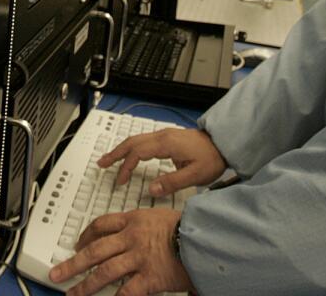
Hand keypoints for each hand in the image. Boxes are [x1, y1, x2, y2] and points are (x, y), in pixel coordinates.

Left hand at [49, 208, 192, 295]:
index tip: (77, 243)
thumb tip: (129, 235)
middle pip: (94, 249)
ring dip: (85, 285)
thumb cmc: (188, 227)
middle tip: (57, 273)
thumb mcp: (160, 216)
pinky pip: (126, 291)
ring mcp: (139, 258)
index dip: (85, 235)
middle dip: (72, 263)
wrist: (206, 237)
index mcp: (133, 220)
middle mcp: (131, 238)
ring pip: (104, 272)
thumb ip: (142, 226)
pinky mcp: (150, 277)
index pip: (101, 225)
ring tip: (72, 294)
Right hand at [101, 127, 226, 196]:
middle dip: (115, 153)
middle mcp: (162, 136)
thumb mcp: (195, 175)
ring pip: (137, 139)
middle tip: (101, 163)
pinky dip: (131, 147)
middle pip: (132, 142)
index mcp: (166, 144)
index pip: (138, 153)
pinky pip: (144, 140)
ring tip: (109, 159)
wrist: (224, 144)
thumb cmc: (212, 158)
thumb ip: (172, 182)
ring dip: (121, 149)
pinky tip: (129, 154)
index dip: (126, 167)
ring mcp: (164, 135)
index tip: (119, 181)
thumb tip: (151, 190)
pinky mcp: (168, 138)